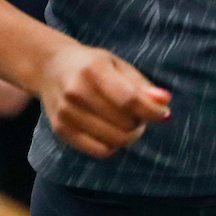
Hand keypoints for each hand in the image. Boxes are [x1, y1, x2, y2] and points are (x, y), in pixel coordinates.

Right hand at [37, 42, 170, 158]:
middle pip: (123, 122)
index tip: (164, 115)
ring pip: (113, 140)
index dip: (151, 111)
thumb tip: (165, 101)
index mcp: (93, 69)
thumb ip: (140, 84)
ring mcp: (66, 113)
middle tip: (141, 115)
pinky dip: (114, 146)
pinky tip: (115, 134)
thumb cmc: (91, 64)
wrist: (50, 68)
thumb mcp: (117, 65)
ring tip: (130, 124)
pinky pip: (99, 150)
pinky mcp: (61, 130)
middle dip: (141, 122)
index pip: (129, 100)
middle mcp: (76, 92)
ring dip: (130, 136)